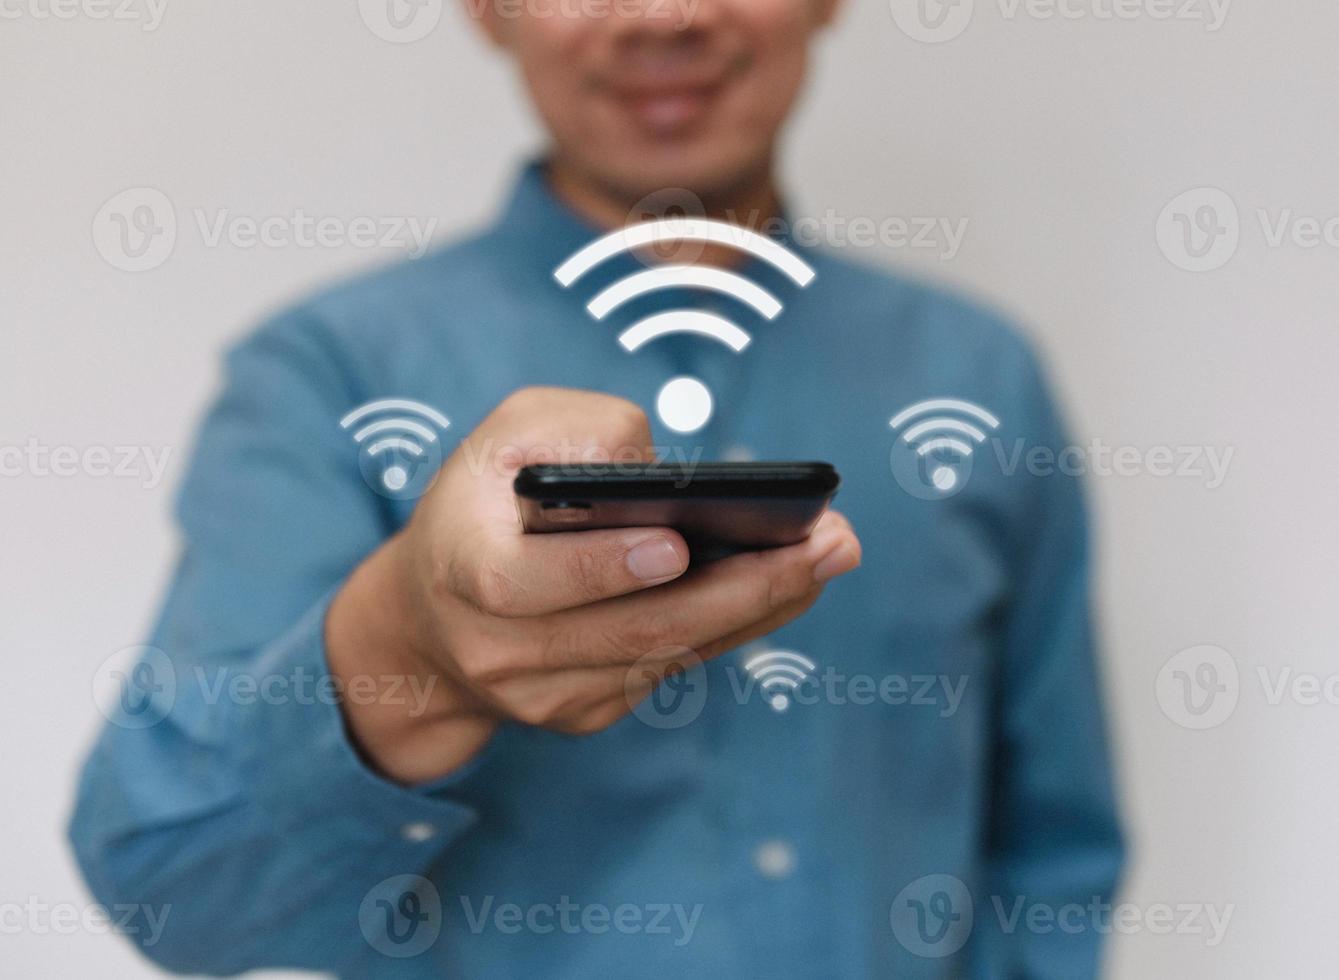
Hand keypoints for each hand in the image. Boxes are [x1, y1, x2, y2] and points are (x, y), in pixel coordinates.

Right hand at [326, 387, 860, 782]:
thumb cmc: (483, 504)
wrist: (430, 619)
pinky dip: (738, 626)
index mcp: (463, 572)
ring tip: (832, 553)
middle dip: (739, 587)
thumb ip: (574, 430)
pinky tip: (793, 583)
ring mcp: (546, 695)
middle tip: (825, 543)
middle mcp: (501, 649)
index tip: (677, 545)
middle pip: (632, 631)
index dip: (602, 568)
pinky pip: (672, 669)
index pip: (528, 585)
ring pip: (666, 655)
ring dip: (761, 606)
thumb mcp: (503, 437)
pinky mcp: (586, 713)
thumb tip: (662, 468)